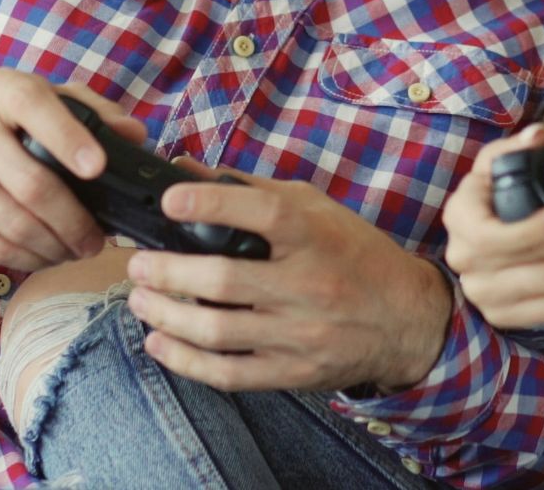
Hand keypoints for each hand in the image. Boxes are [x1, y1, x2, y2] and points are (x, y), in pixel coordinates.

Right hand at [0, 69, 145, 269]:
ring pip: (14, 225)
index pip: (36, 108)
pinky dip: (28, 260)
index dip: (69, 140)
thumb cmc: (5, 123)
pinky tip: (47, 256)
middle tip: (99, 240)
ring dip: (56, 247)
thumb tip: (134, 136)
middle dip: (75, 221)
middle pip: (32, 186)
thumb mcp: (43, 102)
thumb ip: (93, 112)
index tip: (98, 169)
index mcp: (2, 91)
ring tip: (78, 251)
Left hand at [123, 158, 453, 393]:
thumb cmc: (354, 254)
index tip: (170, 200)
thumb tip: (185, 170)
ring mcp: (301, 334)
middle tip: (137, 264)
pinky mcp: (292, 372)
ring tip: (139, 299)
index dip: (211, 204)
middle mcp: (309, 285)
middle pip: (224, 281)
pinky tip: (160, 342)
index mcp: (316, 236)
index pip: (262, 214)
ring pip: (216, 331)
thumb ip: (252, 191)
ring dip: (165, 314)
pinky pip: (228, 373)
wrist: (407, 318)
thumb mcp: (316, 209)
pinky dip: (184, 361)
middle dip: (166, 272)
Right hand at [442, 123, 543, 329]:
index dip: (536, 228)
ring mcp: (485, 295)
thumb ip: (513, 150)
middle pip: (538, 261)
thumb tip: (537, 137)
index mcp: (461, 220)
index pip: (496, 236)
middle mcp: (466, 262)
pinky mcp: (506, 317)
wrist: (476, 248)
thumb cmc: (491, 202)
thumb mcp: (494, 171)